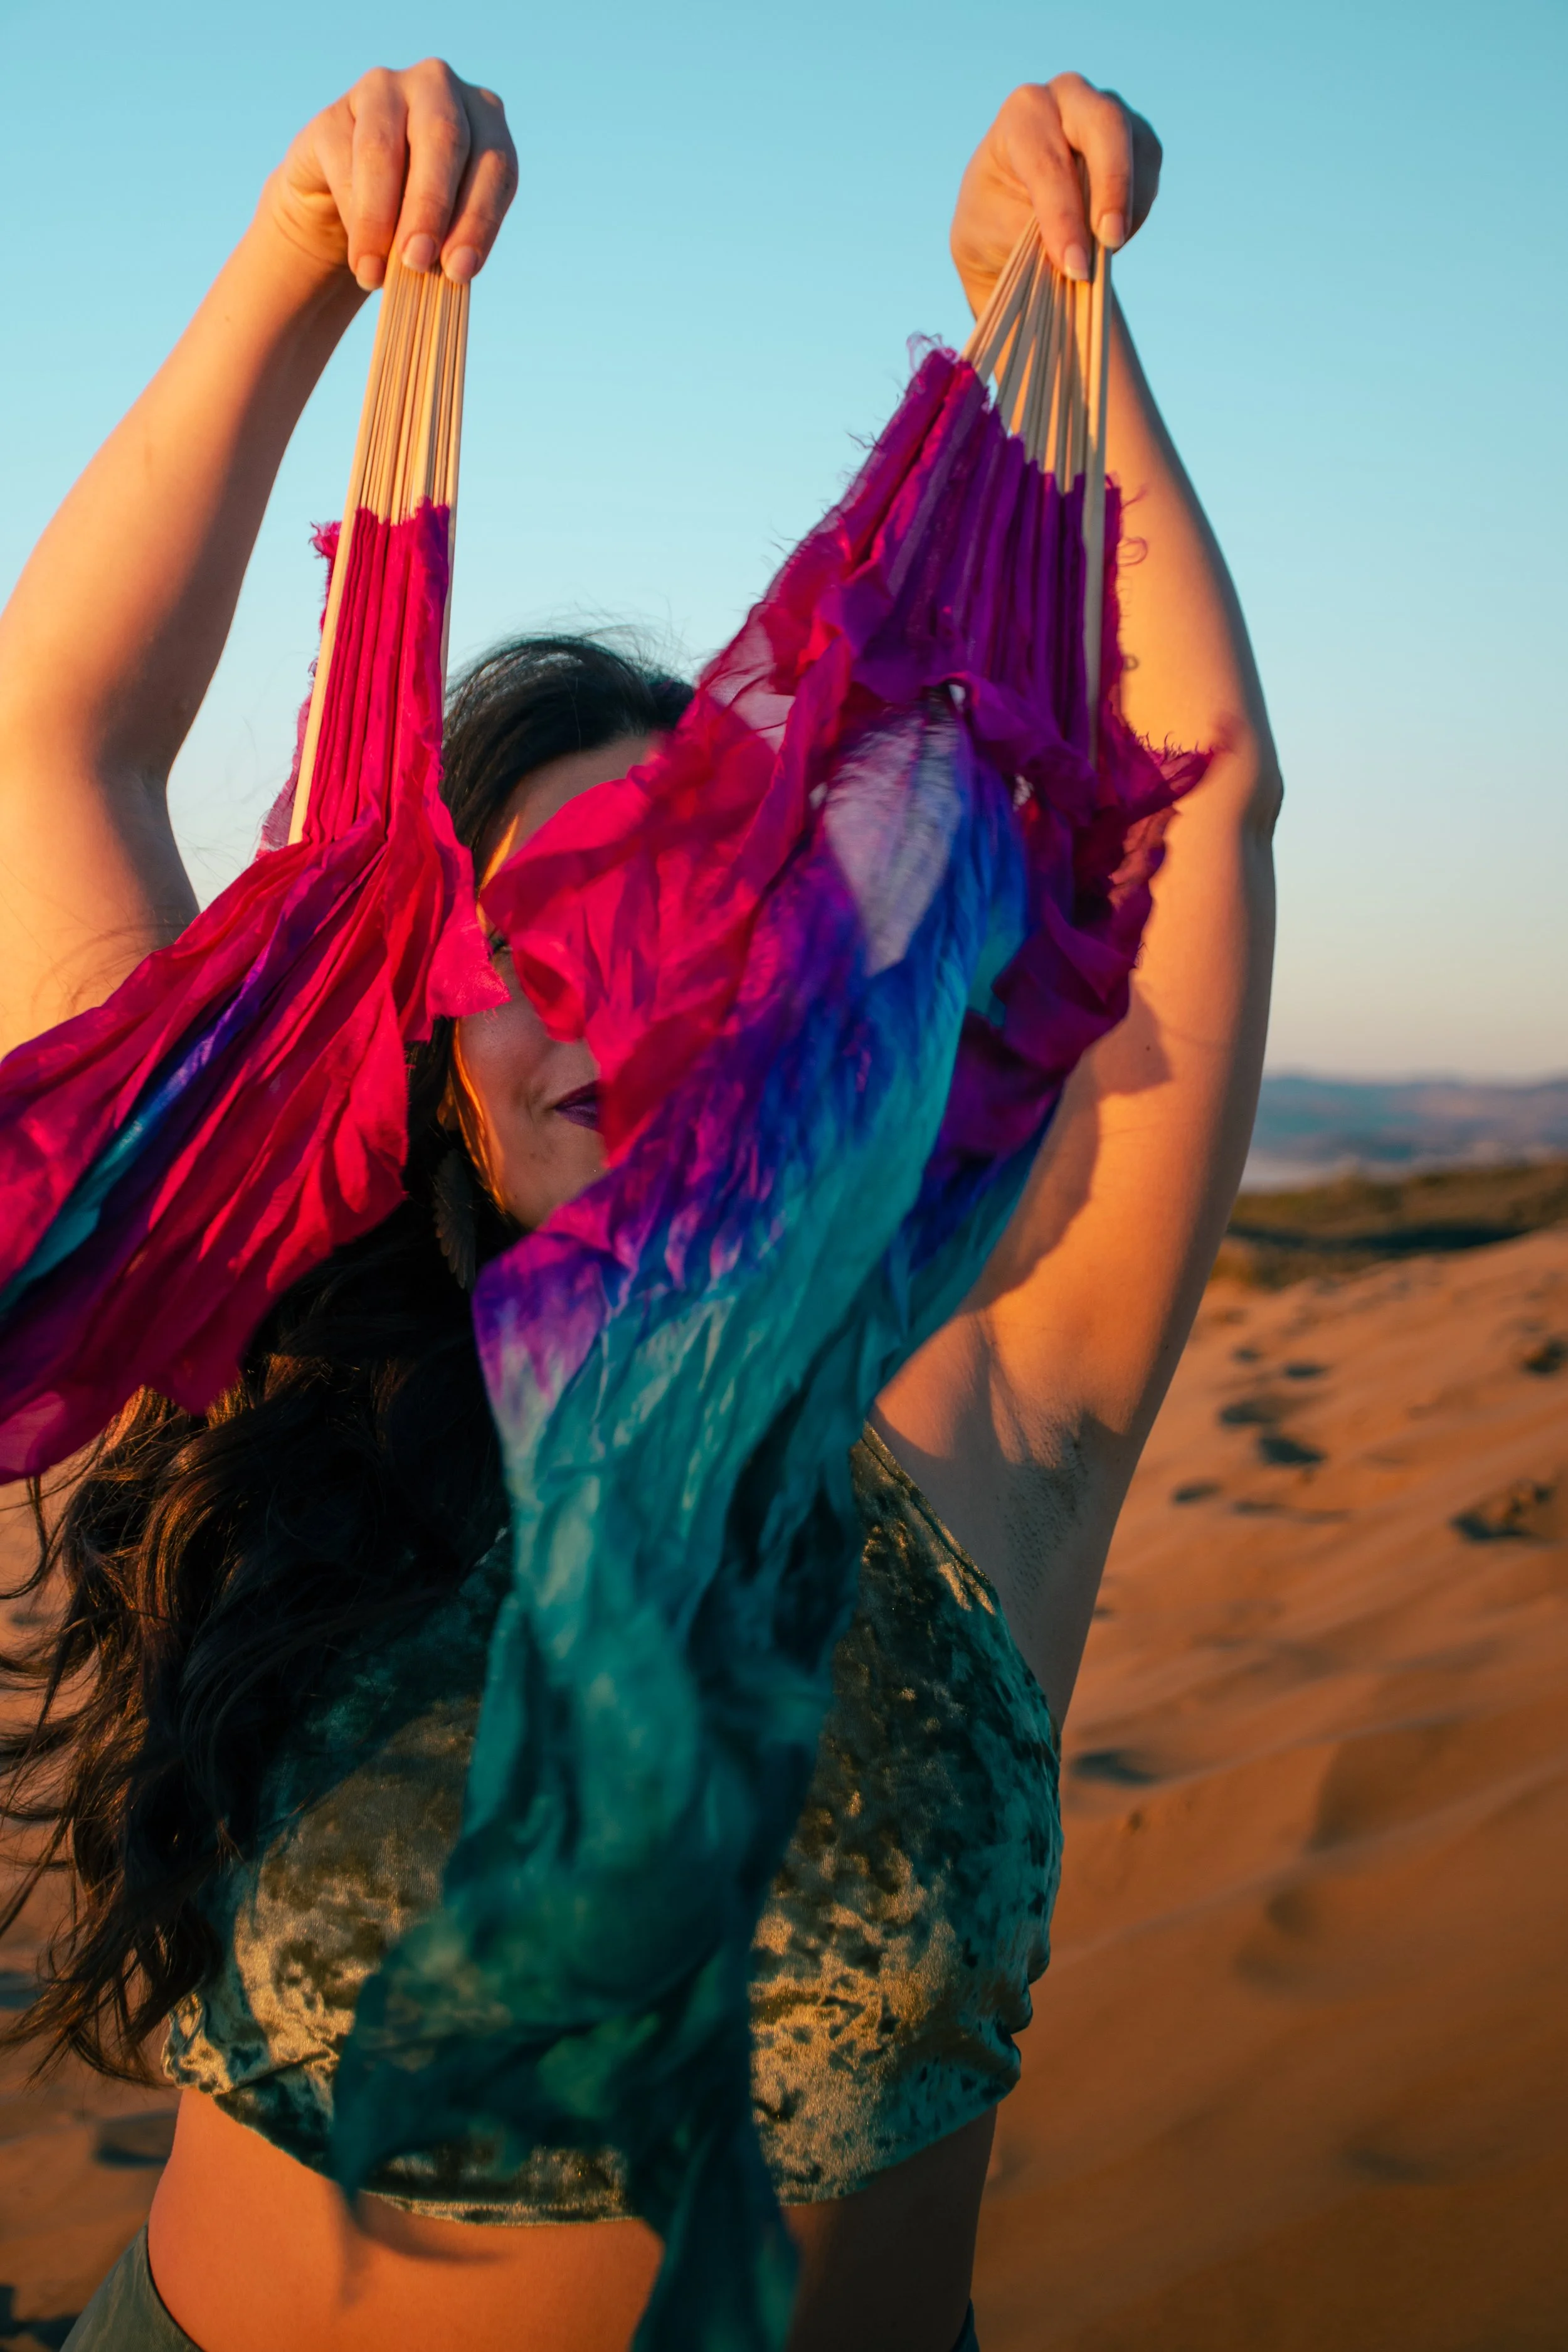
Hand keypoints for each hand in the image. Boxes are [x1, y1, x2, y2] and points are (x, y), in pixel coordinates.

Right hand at [263, 59, 516, 291]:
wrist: (352, 207)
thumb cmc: (416, 219)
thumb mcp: (448, 227)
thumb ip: (454, 238)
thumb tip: (448, 268)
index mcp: (484, 116)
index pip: (495, 163)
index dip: (479, 219)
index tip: (460, 271)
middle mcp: (437, 86)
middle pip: (443, 139)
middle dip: (431, 206)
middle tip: (418, 261)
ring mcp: (382, 89)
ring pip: (382, 148)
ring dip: (380, 216)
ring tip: (374, 273)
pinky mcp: (333, 113)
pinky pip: (342, 160)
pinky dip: (351, 213)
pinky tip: (358, 254)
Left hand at [951, 77, 1161, 313]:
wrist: (1011, 218)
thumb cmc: (999, 223)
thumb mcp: (1002, 232)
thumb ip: (1039, 235)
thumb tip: (1081, 258)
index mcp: (1023, 114)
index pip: (1049, 159)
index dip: (1064, 215)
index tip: (1074, 266)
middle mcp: (1066, 97)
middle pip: (1105, 124)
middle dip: (1113, 187)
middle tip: (1111, 241)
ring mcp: (1106, 109)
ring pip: (1137, 146)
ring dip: (1129, 204)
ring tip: (1107, 249)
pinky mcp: (1134, 134)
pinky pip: (1149, 165)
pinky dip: (1137, 206)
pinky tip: (1114, 234)